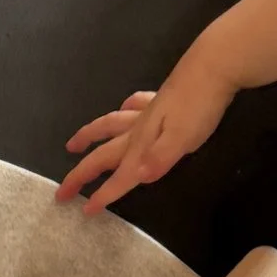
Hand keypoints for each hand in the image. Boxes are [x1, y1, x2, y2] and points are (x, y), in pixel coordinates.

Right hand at [57, 62, 236, 213]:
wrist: (214, 64)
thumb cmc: (201, 105)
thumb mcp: (184, 137)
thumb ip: (160, 158)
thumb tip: (139, 177)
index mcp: (144, 144)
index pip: (121, 175)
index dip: (104, 194)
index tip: (84, 211)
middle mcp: (139, 129)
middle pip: (104, 154)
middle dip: (82, 174)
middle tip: (62, 191)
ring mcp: (148, 111)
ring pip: (110, 125)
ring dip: (90, 136)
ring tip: (73, 145)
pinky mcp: (161, 97)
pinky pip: (136, 104)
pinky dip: (125, 108)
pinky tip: (124, 107)